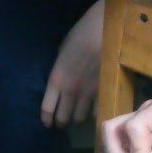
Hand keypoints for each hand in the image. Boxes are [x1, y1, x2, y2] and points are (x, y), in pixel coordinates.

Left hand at [41, 0, 104, 126]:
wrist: (104, 29)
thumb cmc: (81, 33)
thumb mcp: (62, 51)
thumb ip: (60, 69)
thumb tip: (61, 78)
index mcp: (56, 79)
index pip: (47, 108)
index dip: (47, 119)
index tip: (48, 123)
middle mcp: (70, 91)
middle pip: (63, 117)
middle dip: (61, 121)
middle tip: (63, 121)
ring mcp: (87, 93)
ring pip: (79, 118)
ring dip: (76, 118)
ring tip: (77, 116)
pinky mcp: (103, 92)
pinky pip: (95, 111)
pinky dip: (92, 113)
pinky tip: (92, 110)